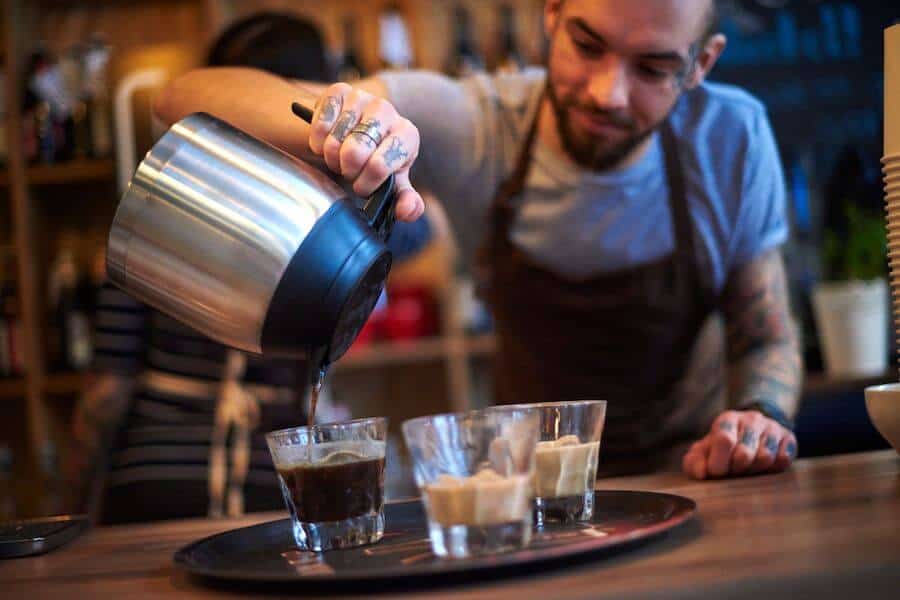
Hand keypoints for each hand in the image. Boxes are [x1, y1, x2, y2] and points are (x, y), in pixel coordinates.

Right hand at [307, 83, 423, 221]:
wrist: (363, 129)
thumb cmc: (380, 159)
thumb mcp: (395, 182)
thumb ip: (406, 201)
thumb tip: (406, 211)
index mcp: (407, 134)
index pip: (379, 166)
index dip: (365, 183)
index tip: (363, 186)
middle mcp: (386, 110)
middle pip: (354, 152)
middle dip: (347, 171)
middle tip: (349, 171)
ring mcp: (362, 97)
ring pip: (334, 139)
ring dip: (331, 157)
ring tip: (339, 158)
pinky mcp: (338, 91)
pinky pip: (320, 121)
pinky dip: (317, 140)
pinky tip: (325, 144)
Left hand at [682, 410, 796, 479]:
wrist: (751, 434)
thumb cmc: (722, 449)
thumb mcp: (703, 452)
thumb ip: (694, 462)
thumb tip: (701, 473)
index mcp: (727, 419)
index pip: (724, 440)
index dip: (719, 462)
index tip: (716, 473)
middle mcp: (751, 419)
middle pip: (745, 454)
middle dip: (736, 469)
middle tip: (733, 470)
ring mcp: (772, 427)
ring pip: (765, 458)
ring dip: (754, 470)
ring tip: (747, 468)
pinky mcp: (789, 438)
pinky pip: (783, 460)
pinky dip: (772, 469)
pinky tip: (764, 466)